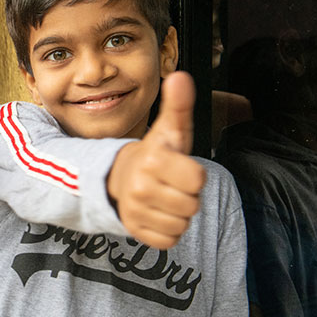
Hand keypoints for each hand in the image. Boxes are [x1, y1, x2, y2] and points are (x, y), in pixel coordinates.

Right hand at [107, 71, 206, 249]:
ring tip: (165, 198)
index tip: (179, 167)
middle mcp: (140, 186)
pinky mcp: (135, 231)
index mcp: (153, 159)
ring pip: (182, 224)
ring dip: (179, 214)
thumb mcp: (169, 130)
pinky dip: (168, 230)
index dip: (194, 175)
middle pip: (192, 205)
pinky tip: (158, 214)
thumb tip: (181, 76)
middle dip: (187, 196)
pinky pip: (170, 240)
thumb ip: (178, 105)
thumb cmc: (155, 155)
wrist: (118, 178)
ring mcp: (135, 210)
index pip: (198, 180)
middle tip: (172, 184)